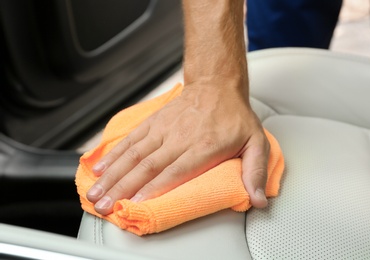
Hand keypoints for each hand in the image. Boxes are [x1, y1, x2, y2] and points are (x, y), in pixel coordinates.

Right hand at [86, 79, 269, 214]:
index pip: (174, 171)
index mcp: (203, 146)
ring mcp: (163, 129)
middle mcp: (179, 138)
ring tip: (95, 192)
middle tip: (104, 205)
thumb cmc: (234, 117)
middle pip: (147, 166)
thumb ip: (255, 172)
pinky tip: (99, 167)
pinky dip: (113, 154)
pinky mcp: (153, 123)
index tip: (134, 204)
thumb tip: (258, 199)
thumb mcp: (256, 143)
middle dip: (122, 188)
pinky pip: (130, 139)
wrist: (217, 85)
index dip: (153, 189)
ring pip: (133, 154)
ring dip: (112, 175)